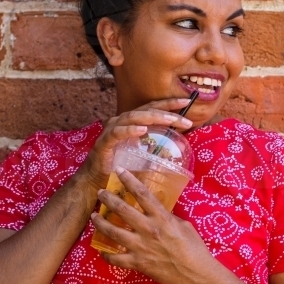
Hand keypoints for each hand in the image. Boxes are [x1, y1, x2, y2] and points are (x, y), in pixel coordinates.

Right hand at [78, 99, 192, 192]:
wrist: (96, 181)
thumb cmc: (119, 167)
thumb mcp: (142, 155)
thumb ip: (155, 148)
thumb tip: (178, 147)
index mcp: (131, 122)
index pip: (152, 108)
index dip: (169, 104)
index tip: (187, 102)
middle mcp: (121, 121)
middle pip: (146, 110)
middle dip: (167, 110)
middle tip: (185, 115)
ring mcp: (112, 130)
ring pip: (134, 117)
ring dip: (153, 117)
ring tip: (170, 119)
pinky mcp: (104, 142)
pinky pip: (117, 133)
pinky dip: (130, 130)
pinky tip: (142, 129)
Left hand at [90, 168, 212, 283]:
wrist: (195, 273)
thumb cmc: (194, 248)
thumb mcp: (183, 225)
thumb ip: (167, 217)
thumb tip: (156, 211)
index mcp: (162, 217)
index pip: (142, 193)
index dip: (129, 180)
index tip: (119, 171)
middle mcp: (148, 229)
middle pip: (122, 209)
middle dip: (108, 199)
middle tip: (100, 192)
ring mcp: (141, 247)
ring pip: (113, 232)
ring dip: (101, 223)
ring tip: (94, 216)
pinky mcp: (138, 263)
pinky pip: (116, 259)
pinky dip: (106, 255)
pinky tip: (101, 250)